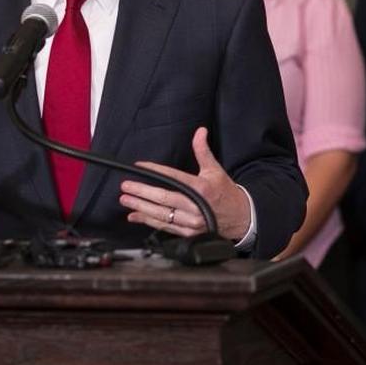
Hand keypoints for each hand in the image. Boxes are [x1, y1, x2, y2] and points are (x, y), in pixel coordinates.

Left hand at [120, 127, 251, 240]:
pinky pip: (165, 227)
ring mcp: (192, 222)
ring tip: (126, 200)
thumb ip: (203, 151)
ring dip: (141, 207)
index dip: (155, 171)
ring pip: (162, 215)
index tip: (140, 167)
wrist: (239, 217)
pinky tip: (135, 216)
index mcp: (201, 188)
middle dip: (142, 192)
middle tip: (126, 186)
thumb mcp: (215, 170)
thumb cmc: (225, 192)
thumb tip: (200, 132)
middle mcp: (196, 206)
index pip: (173, 177)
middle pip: (164, 198)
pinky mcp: (188, 233)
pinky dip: (148, 222)